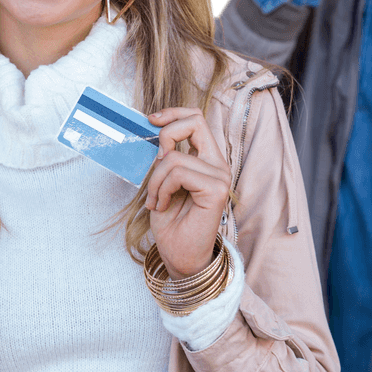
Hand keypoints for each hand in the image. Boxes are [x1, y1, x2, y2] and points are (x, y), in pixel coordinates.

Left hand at [145, 107, 231, 278]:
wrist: (180, 257)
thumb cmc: (172, 223)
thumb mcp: (161, 181)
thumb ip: (163, 157)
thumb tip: (153, 131)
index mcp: (207, 159)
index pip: (196, 119)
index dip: (173, 113)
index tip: (151, 119)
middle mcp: (217, 164)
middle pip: (195, 122)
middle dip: (166, 133)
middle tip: (154, 159)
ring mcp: (219, 177)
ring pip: (175, 156)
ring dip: (154, 179)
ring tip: (155, 200)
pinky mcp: (216, 190)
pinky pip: (178, 173)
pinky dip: (161, 189)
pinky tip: (162, 205)